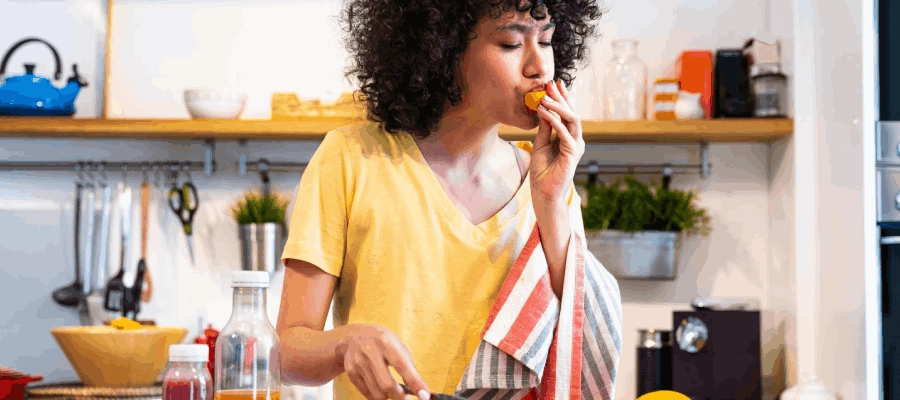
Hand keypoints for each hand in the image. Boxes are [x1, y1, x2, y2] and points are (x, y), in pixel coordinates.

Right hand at [337, 324, 430, 399]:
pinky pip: (366, 393)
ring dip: (389, 397)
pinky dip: (377, 396)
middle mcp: (370, 352)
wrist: (353, 336)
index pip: (402, 365)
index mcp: (386, 342)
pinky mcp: (351, 372)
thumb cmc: (381, 341)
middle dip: (400, 396)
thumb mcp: (397, 344)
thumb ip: (408, 364)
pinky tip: (382, 390)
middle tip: (407, 397)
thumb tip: (419, 387)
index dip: (414, 382)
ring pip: (376, 392)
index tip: (424, 395)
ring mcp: (358, 363)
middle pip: (386, 384)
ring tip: (394, 392)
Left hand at [530, 79, 584, 202]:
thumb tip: (543, 109)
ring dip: (558, 106)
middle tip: (550, 83)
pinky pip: (564, 132)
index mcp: (569, 137)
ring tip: (544, 96)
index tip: (553, 83)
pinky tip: (542, 111)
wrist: (544, 193)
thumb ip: (544, 128)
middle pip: (571, 112)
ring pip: (572, 119)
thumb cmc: (542, 172)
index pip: (566, 113)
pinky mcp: (573, 153)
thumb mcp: (540, 144)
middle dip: (561, 96)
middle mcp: (575, 139)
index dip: (561, 97)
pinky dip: (553, 120)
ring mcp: (576, 145)